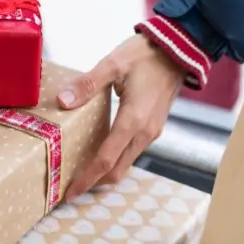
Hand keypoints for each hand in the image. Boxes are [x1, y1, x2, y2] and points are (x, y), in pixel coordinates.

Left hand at [59, 34, 185, 201]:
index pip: (105, 161)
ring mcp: (152, 131)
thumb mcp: (113, 64)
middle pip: (117, 169)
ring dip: (106, 171)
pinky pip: (133, 151)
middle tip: (71, 187)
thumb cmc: (147, 55)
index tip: (70, 194)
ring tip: (83, 171)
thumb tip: (63, 101)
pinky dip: (116, 158)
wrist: (180, 50)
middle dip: (94, 182)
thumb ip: (87, 84)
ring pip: (126, 162)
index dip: (86, 180)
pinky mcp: (154, 126)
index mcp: (133, 121)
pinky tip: (101, 151)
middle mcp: (145, 133)